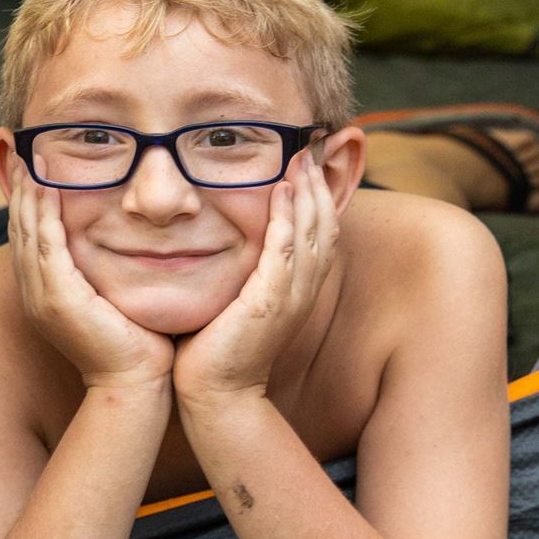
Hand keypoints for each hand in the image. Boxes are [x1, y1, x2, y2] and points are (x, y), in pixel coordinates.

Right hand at [8, 175, 173, 390]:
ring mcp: (41, 295)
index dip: (27, 200)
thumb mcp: (113, 296)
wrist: (135, 383)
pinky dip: (44, 212)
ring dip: (28, 192)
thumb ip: (106, 268)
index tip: (33, 166)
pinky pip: (44, 243)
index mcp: (44, 292)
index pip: (28, 235)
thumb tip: (123, 238)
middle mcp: (34, 292)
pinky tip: (48, 185)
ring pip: (26, 230)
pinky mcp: (56, 296)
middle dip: (20, 187)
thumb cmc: (135, 343)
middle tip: (21, 150)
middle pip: (18, 227)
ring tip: (31, 158)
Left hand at [173, 150, 337, 411]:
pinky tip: (283, 190)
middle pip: (325, 224)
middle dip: (321, 183)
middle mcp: (302, 290)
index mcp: (297, 288)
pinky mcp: (270, 303)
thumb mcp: (237, 298)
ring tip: (302, 156)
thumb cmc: (215, 346)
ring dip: (308, 192)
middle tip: (311, 144)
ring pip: (311, 232)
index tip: (308, 159)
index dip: (319, 194)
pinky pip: (285, 251)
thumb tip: (225, 235)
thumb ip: (242, 268)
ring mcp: (290, 297)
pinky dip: (287, 218)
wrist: (213, 394)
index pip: (320, 231)